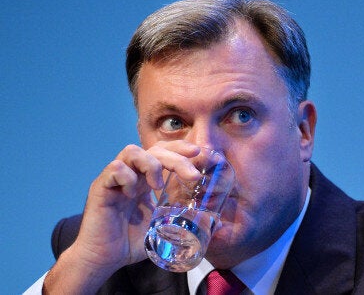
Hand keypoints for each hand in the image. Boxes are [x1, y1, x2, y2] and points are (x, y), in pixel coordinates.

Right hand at [44, 141, 200, 292]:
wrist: (103, 260)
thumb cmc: (129, 244)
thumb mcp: (164, 229)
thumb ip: (186, 221)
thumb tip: (217, 221)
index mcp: (145, 180)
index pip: (162, 153)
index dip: (180, 148)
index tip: (198, 153)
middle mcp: (130, 175)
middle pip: (153, 150)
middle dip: (177, 158)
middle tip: (192, 176)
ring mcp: (114, 179)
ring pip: (132, 151)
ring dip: (151, 164)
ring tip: (157, 185)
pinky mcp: (100, 188)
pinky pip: (114, 169)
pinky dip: (128, 178)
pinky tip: (133, 195)